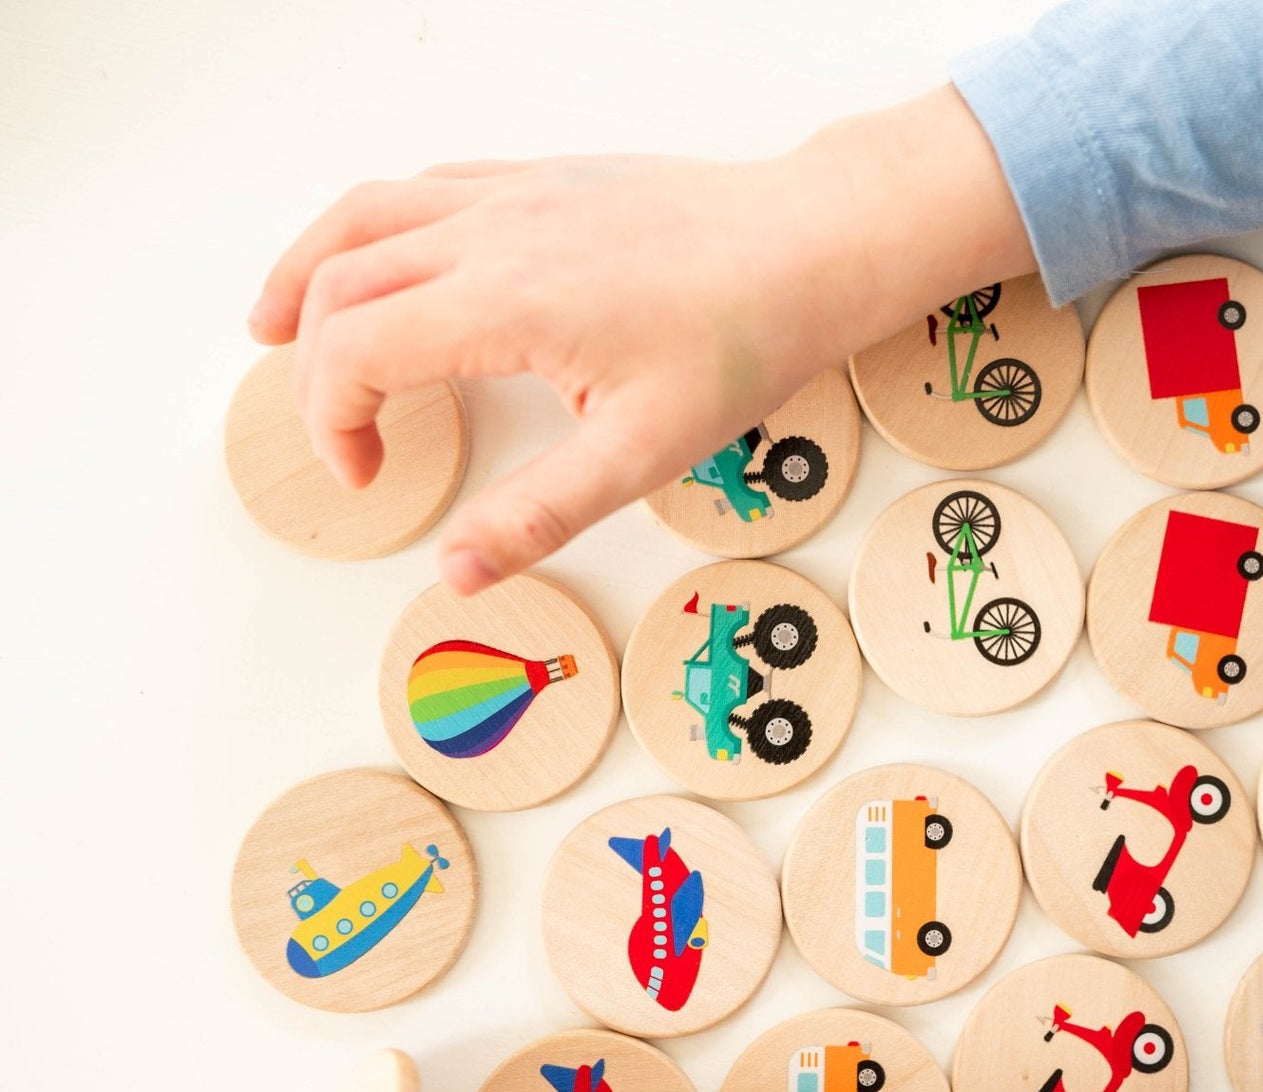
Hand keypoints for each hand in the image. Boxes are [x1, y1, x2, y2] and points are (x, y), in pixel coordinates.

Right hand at [250, 87, 1031, 594]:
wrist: (811, 245)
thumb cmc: (745, 337)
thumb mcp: (647, 451)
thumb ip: (541, 512)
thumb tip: (459, 571)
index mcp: (507, 299)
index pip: (357, 349)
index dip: (335, 420)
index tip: (371, 473)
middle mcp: (496, 230)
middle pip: (343, 280)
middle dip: (315, 361)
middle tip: (339, 428)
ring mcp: (517, 193)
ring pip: (367, 215)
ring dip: (311, 271)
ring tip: (277, 323)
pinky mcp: (544, 177)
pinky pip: (426, 189)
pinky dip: (376, 229)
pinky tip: (384, 264)